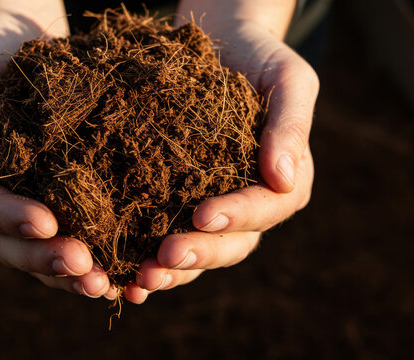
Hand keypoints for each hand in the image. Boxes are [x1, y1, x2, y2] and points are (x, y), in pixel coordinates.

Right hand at [0, 8, 116, 299]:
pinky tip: (113, 274)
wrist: (15, 44)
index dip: (5, 217)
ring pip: (30, 253)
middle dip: (42, 257)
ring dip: (64, 273)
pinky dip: (80, 262)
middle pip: (1, 242)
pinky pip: (56, 242)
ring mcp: (7, 210)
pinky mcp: (42, 207)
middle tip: (84, 265)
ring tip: (102, 282)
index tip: (45, 221)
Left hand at [124, 16, 317, 302]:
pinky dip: (146, 258)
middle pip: (231, 243)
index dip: (237, 216)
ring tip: (140, 277)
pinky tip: (122, 274)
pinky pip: (165, 236)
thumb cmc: (260, 59)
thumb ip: (291, 125)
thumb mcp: (288, 79)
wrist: (219, 47)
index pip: (266, 209)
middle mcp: (249, 205)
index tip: (201, 214)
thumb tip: (283, 177)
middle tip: (164, 257)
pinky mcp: (177, 203)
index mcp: (283, 182)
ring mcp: (212, 207)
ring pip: (199, 251)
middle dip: (198, 253)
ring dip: (172, 270)